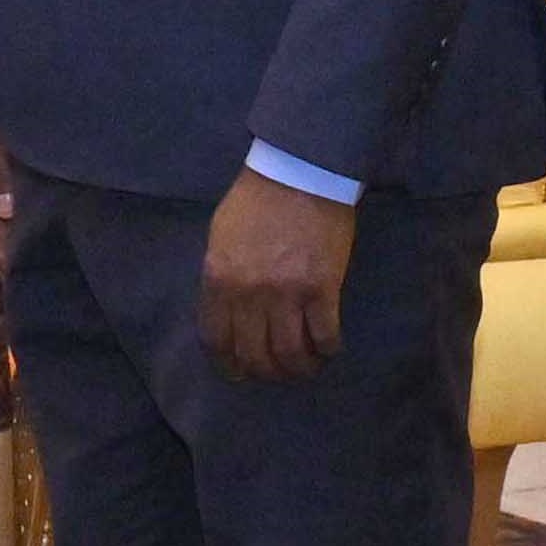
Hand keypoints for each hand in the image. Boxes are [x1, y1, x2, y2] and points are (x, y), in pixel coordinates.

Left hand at [199, 173, 355, 381]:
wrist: (299, 172)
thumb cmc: (256, 200)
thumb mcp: (220, 237)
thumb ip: (220, 277)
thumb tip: (227, 312)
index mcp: (219, 280)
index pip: (217, 339)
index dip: (228, 364)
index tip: (238, 373)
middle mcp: (249, 294)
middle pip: (254, 354)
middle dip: (264, 372)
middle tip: (275, 373)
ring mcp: (287, 294)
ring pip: (289, 354)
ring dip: (297, 369)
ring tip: (304, 368)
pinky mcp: (322, 289)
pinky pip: (323, 336)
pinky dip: (326, 350)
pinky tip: (328, 349)